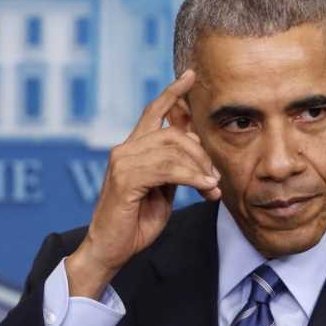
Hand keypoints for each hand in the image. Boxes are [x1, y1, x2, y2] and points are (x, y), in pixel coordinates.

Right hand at [64, 69, 219, 297]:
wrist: (109, 250)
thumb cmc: (135, 223)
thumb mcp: (162, 190)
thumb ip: (175, 169)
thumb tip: (200, 154)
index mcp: (133, 149)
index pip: (154, 111)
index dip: (172, 93)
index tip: (191, 76)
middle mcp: (125, 149)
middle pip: (173, 133)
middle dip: (201, 152)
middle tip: (216, 177)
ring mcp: (123, 162)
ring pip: (173, 148)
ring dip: (199, 168)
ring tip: (212, 187)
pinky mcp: (125, 178)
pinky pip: (167, 168)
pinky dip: (191, 177)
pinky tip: (203, 188)